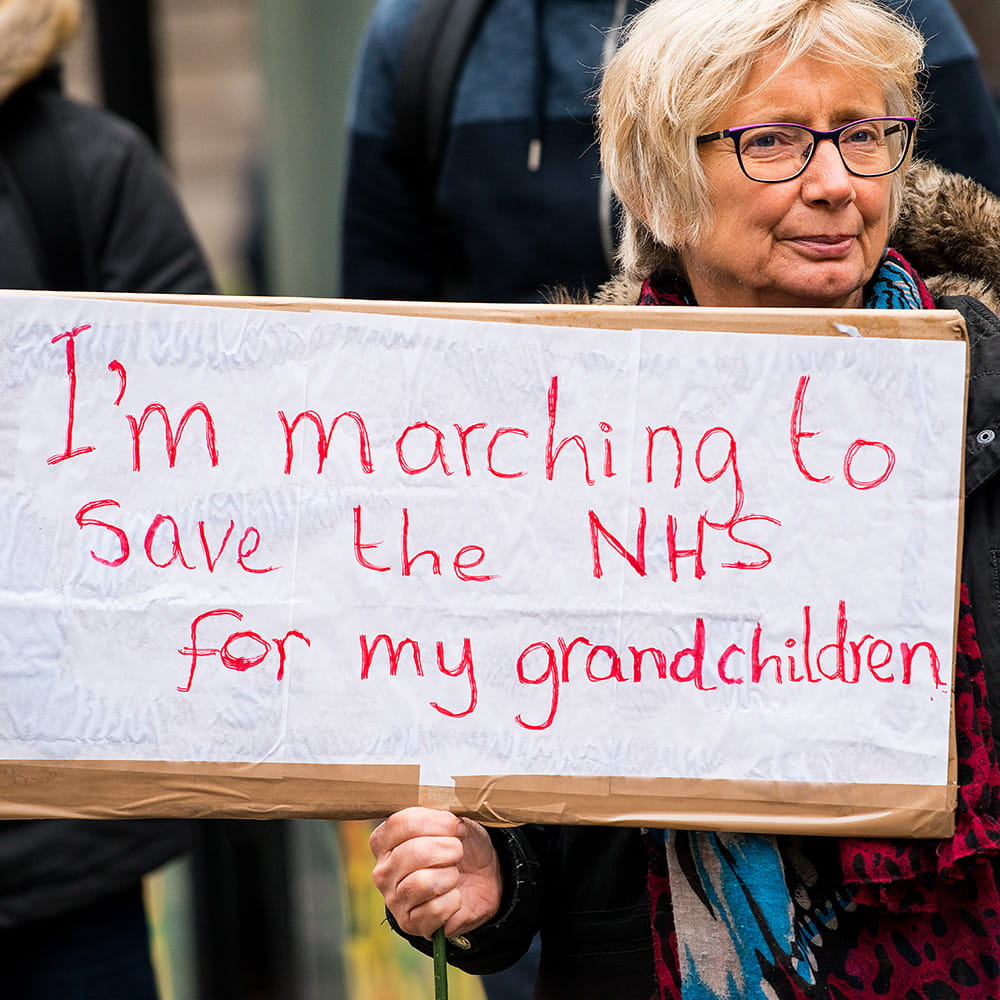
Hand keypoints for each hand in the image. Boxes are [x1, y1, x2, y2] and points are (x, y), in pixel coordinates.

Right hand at [370, 806, 502, 938]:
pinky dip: (454, 901)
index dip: (436, 822)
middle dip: (448, 849)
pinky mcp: (410, 924)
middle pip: (414, 852)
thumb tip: (450, 818)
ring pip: (422, 882)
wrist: (480, 880)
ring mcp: (394, 899)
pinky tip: (454, 896)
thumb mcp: (456, 822)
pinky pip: (434, 910)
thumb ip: (447, 813)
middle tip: (458, 851)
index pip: (402, 823)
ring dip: (450, 875)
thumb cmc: (462, 845)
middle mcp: (383, 870)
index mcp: (386, 839)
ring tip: (454, 874)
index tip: (456, 825)